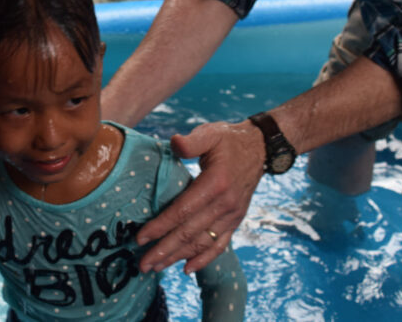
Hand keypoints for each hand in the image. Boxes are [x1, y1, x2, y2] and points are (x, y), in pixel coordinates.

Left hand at [137, 119, 263, 273]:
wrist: (260, 148)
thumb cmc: (229, 139)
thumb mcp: (211, 133)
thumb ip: (192, 141)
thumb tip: (174, 143)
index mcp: (215, 183)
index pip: (183, 210)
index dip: (161, 226)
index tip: (141, 237)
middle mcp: (224, 204)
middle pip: (190, 233)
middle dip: (164, 250)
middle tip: (143, 264)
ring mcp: (232, 215)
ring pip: (202, 243)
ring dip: (178, 257)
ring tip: (157, 267)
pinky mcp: (235, 220)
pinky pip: (220, 245)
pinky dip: (204, 259)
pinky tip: (187, 269)